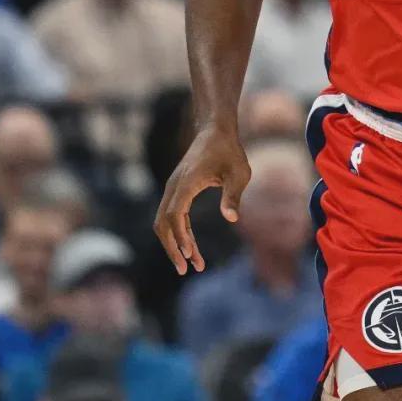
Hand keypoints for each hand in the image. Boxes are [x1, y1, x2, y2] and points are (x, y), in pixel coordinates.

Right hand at [153, 124, 250, 273]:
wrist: (215, 130)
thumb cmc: (230, 151)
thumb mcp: (239, 172)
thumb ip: (233, 195)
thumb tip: (232, 219)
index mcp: (186, 182)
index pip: (174, 214)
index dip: (180, 237)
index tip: (190, 255)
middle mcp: (174, 186)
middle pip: (163, 223)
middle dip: (172, 248)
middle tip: (186, 270)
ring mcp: (173, 188)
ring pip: (164, 221)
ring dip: (175, 243)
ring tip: (192, 263)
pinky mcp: (177, 189)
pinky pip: (172, 215)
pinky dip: (179, 232)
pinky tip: (191, 246)